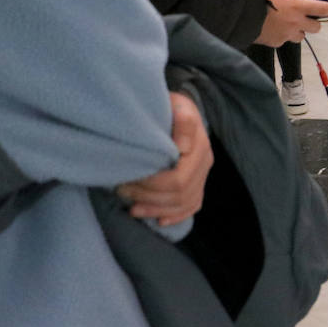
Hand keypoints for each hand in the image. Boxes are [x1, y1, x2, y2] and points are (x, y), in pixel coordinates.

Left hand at [117, 93, 212, 226]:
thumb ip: (182, 122)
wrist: (179, 109)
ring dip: (157, 209)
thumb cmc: (172, 107)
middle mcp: (205, 164)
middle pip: (180, 194)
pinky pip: (193, 205)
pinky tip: (159, 221)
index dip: (151, 186)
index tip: (127, 179)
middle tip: (122, 191)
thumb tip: (182, 148)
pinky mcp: (199, 183)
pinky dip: (176, 216)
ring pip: (184, 203)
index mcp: (200, 147)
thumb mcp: (176, 105)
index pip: (177, 179)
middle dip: (149, 198)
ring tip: (132, 207)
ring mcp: (203, 175)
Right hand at [252, 0, 327, 45]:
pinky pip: (284, 40)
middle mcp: (294, 23)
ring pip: (300, 36)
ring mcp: (285, 35)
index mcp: (296, 7)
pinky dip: (283, 35)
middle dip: (313, 22)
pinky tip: (273, 26)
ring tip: (287, 21)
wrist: (235, 14)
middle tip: (305, 15)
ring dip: (299, 30)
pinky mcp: (275, 43)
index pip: (321, 9)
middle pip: (315, 27)